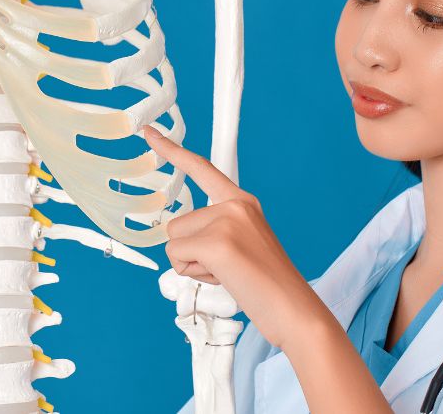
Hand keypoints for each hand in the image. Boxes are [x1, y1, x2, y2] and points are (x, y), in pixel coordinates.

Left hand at [142, 126, 329, 350]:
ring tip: (226, 273)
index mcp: (242, 201)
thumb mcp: (242, 244)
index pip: (201, 169)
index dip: (172, 151)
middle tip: (227, 267)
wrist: (293, 308)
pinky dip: (193, 273)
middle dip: (192, 251)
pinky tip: (223, 278)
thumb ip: (214, 230)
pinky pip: (177, 257)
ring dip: (192, 264)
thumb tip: (176, 240)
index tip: (149, 134)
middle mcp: (235, 204)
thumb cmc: (265, 284)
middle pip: (178, 223)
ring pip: (174, 240)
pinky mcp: (217, 242)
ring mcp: (226, 221)